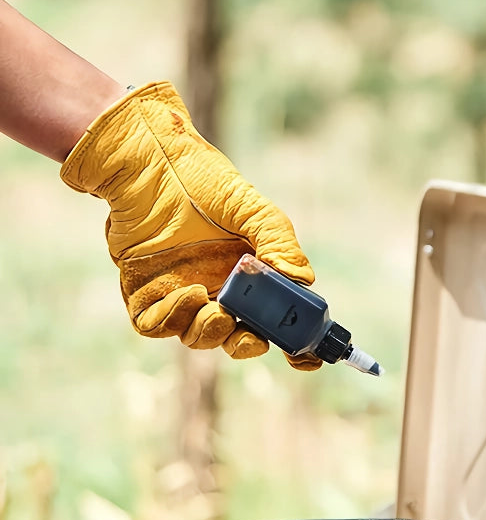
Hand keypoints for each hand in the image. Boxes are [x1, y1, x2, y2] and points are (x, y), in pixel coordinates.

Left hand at [60, 81, 322, 369]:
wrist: (149, 161)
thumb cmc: (203, 180)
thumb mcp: (253, 208)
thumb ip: (279, 243)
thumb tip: (301, 280)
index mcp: (254, 280)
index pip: (279, 324)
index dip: (295, 347)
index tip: (305, 359)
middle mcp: (221, 293)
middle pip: (239, 340)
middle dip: (247, 347)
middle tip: (248, 336)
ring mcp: (183, 296)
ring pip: (199, 338)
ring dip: (210, 333)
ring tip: (214, 308)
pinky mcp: (146, 293)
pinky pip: (157, 325)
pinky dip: (173, 319)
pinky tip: (188, 294)